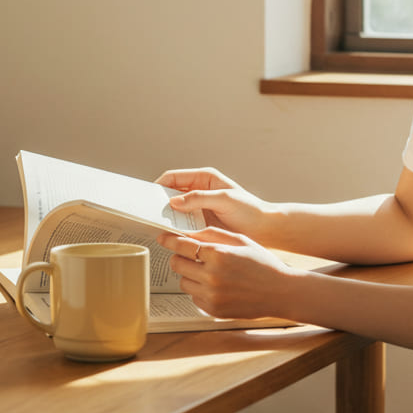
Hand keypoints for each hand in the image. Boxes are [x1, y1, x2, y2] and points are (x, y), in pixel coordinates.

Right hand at [156, 167, 270, 239]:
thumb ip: (198, 198)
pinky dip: (175, 228)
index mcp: (204, 178)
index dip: (158, 185)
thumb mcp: (224, 199)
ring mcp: (199, 208)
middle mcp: (199, 191)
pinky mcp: (201, 223)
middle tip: (148, 213)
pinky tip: (171, 235)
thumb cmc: (250, 210)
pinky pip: (182, 224)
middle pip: (170, 194)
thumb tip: (174, 201)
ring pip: (175, 210)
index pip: (173, 177)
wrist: (264, 229)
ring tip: (158, 225)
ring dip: (167, 217)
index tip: (148, 197)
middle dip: (159, 202)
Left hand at [159, 228, 300, 321]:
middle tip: (189, 255)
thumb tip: (188, 233)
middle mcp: (212, 276)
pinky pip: (194, 297)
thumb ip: (213, 234)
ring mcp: (211, 295)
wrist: (281, 292)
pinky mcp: (213, 310)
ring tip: (207, 271)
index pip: (182, 245)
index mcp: (219, 255)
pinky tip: (216, 285)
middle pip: (178, 264)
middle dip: (180, 257)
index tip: (164, 238)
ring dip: (189, 274)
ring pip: (183, 282)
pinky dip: (199, 290)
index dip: (170, 240)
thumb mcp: (241, 240)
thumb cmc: (263, 263)